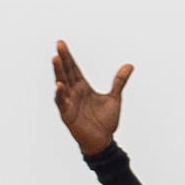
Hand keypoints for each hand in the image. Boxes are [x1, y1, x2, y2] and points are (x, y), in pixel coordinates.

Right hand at [49, 38, 131, 157]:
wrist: (104, 141)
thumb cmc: (105, 121)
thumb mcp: (114, 97)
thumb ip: (119, 81)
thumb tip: (129, 65)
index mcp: (83, 87)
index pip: (74, 68)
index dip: (68, 56)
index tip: (61, 43)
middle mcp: (74, 93)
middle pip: (66, 72)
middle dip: (62, 59)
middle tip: (58, 45)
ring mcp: (69, 103)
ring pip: (62, 84)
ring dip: (58, 72)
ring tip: (55, 59)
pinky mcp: (68, 115)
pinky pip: (62, 103)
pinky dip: (60, 94)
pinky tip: (59, 85)